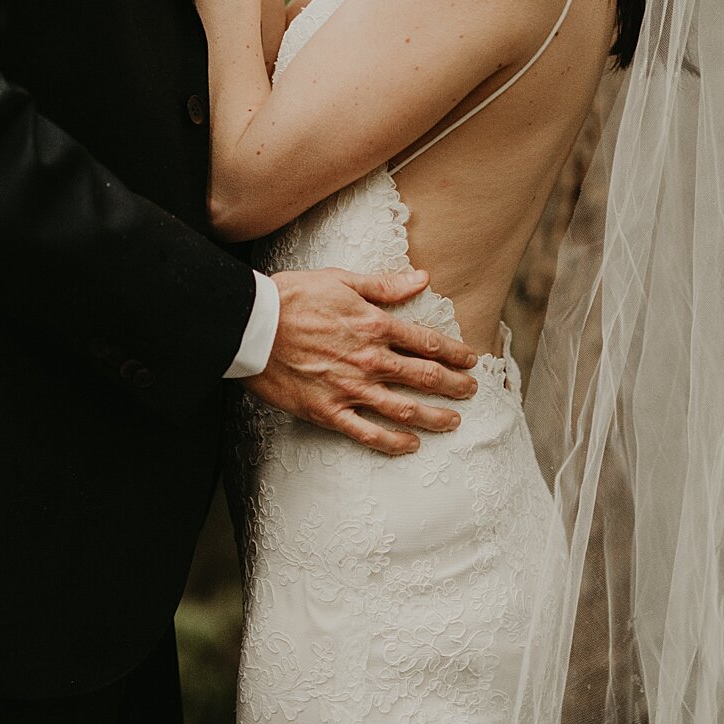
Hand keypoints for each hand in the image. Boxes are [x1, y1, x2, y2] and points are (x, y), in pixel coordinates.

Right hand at [244, 266, 479, 454]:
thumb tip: (422, 278)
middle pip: (424, 377)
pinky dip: (393, 443)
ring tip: (453, 421)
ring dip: (434, 417)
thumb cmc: (293, 297)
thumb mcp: (341, 280)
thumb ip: (384, 284)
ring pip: (404, 409)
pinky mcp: (328, 411)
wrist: (251, 326)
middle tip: (472, 391)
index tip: (471, 359)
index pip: (427, 342)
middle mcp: (369, 359)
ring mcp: (350, 389)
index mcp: (374, 325)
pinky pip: (368, 434)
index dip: (455, 353)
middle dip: (454, 386)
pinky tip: (411, 445)